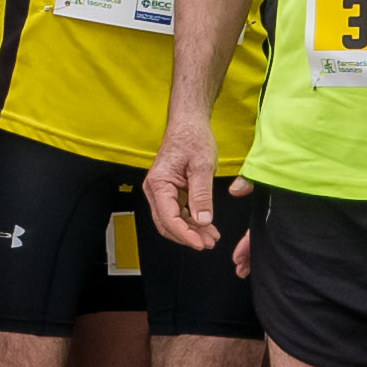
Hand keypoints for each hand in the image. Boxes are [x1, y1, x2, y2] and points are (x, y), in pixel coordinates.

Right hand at [142, 130, 221, 258]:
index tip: (201, 243)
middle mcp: (155, 189)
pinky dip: (190, 222)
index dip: (185, 235)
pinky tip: (205, 226)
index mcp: (158, 184)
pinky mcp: (169, 191)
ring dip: (190, 231)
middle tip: (208, 243)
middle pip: (167, 224)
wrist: (188, 123)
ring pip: (172, 221)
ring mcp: (161, 191)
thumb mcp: (202, 166)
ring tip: (211, 237)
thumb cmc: (192, 138)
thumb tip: (203, 220)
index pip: (168, 218)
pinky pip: (177, 212)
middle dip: (187, 237)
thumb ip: (201, 195)